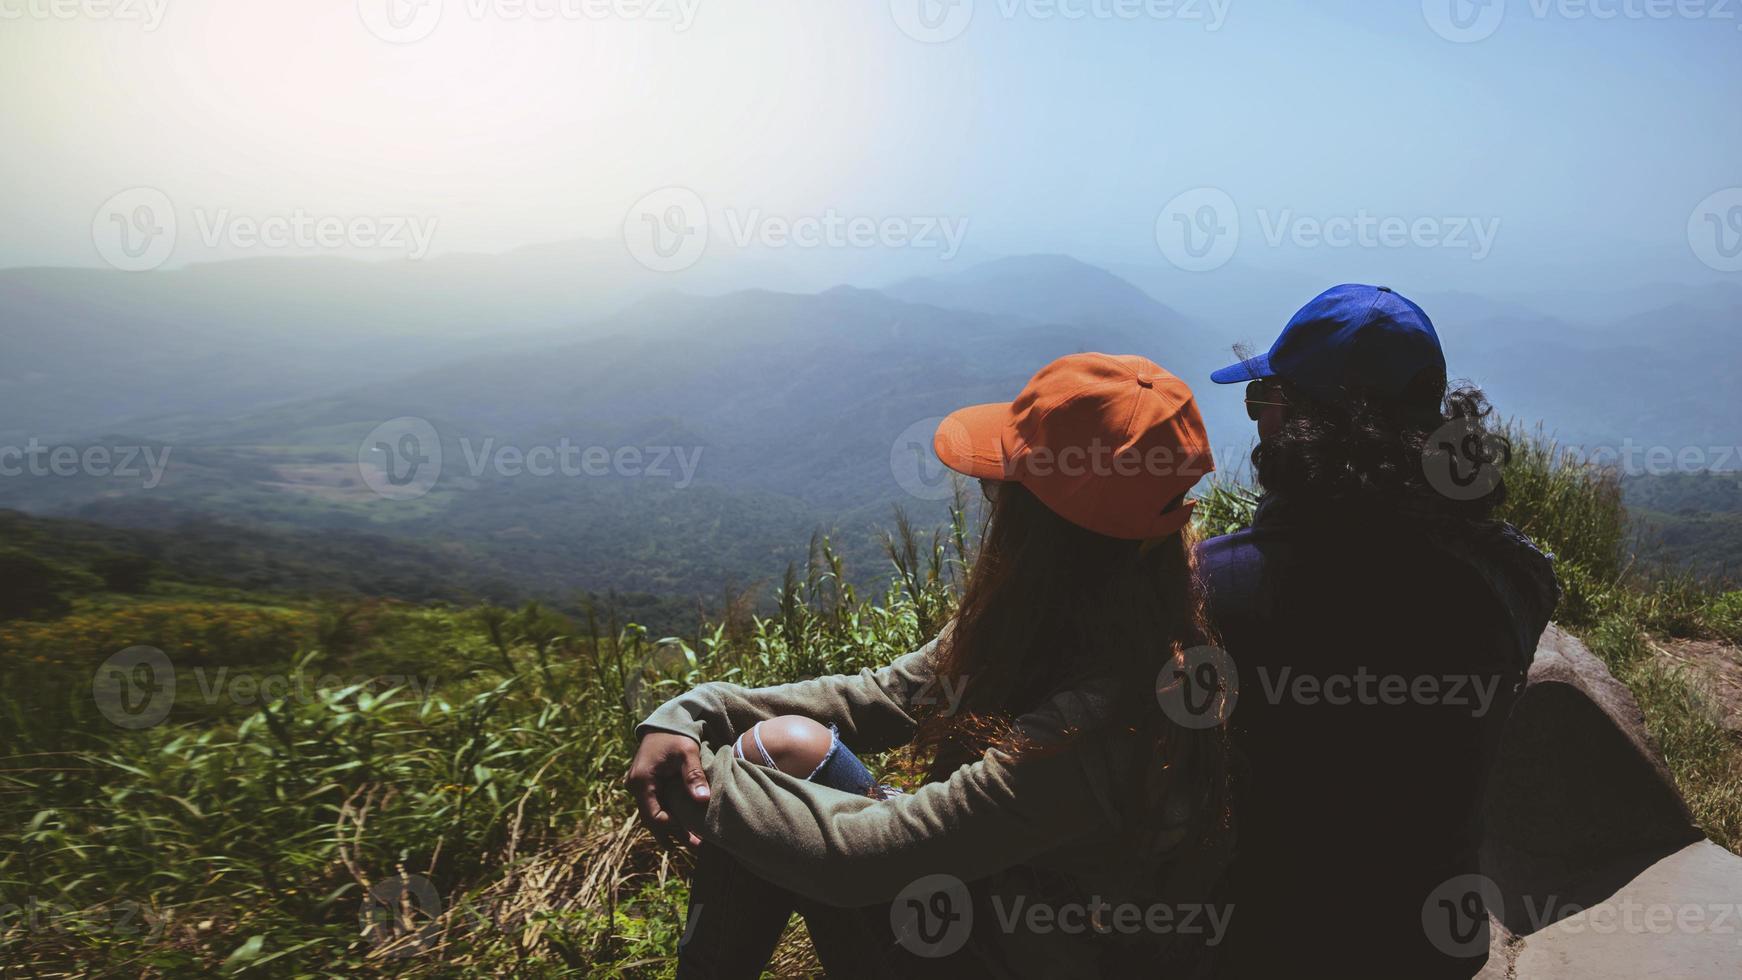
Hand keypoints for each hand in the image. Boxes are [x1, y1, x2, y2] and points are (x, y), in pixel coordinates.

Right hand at [625, 732, 710, 849]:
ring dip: (670, 827)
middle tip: (695, 847)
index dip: (672, 829)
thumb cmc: (676, 736)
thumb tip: (702, 800)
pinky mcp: (646, 784)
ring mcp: (638, 786)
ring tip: (692, 840)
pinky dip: (669, 815)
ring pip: (653, 813)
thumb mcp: (687, 752)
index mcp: (642, 780)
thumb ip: (693, 775)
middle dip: (672, 835)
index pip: (654, 815)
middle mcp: (635, 786)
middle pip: (652, 819)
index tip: (693, 837)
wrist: (665, 722)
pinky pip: (655, 805)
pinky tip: (684, 825)